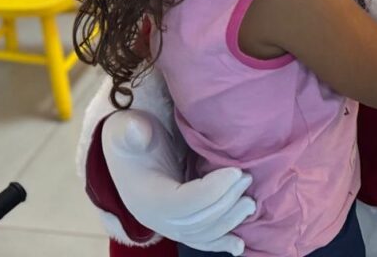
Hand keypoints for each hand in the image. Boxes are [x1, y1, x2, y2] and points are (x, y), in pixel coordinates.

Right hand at [103, 110, 255, 254]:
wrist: (126, 152)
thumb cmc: (131, 138)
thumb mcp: (128, 130)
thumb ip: (132, 131)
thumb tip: (137, 130)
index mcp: (146, 197)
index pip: (183, 203)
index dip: (212, 190)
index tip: (236, 172)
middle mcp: (155, 218)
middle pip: (196, 221)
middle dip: (226, 203)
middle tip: (247, 179)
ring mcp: (167, 225)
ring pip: (202, 234)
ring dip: (229, 222)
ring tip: (250, 203)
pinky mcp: (178, 225)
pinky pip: (199, 240)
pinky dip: (220, 243)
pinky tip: (239, 246)